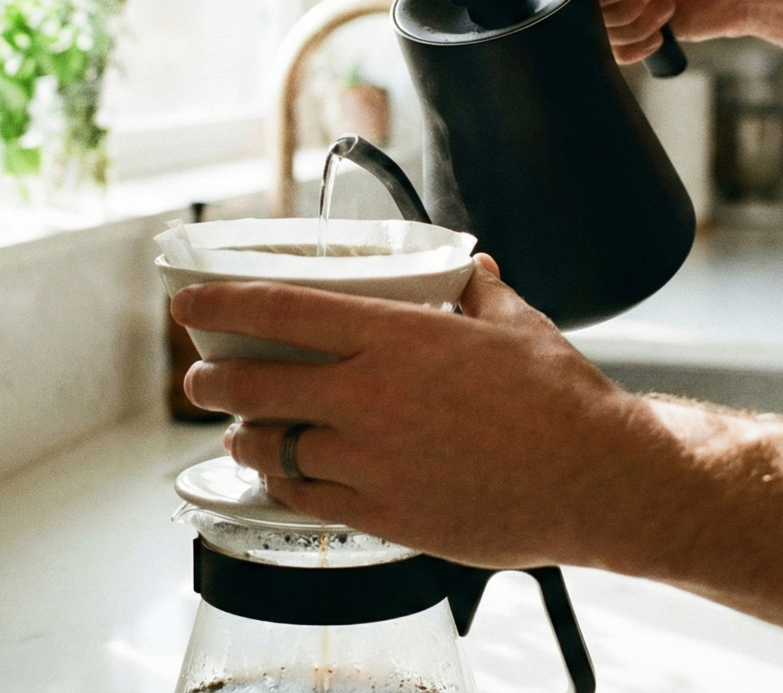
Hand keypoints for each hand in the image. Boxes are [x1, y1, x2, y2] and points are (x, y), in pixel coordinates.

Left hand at [177, 255, 658, 569]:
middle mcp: (370, 395)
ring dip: (241, 437)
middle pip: (253, 383)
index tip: (185, 305)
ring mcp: (370, 459)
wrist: (597, 480)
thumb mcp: (516, 325)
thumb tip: (470, 269)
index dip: (217, 306)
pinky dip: (281, 485)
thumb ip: (478, 292)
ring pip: (269, 446)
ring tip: (238, 433)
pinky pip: (304, 498)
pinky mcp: (383, 513)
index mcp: (395, 336)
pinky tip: (281, 478)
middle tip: (201, 378)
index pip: (278, 310)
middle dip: (211, 380)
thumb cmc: (560, 401)